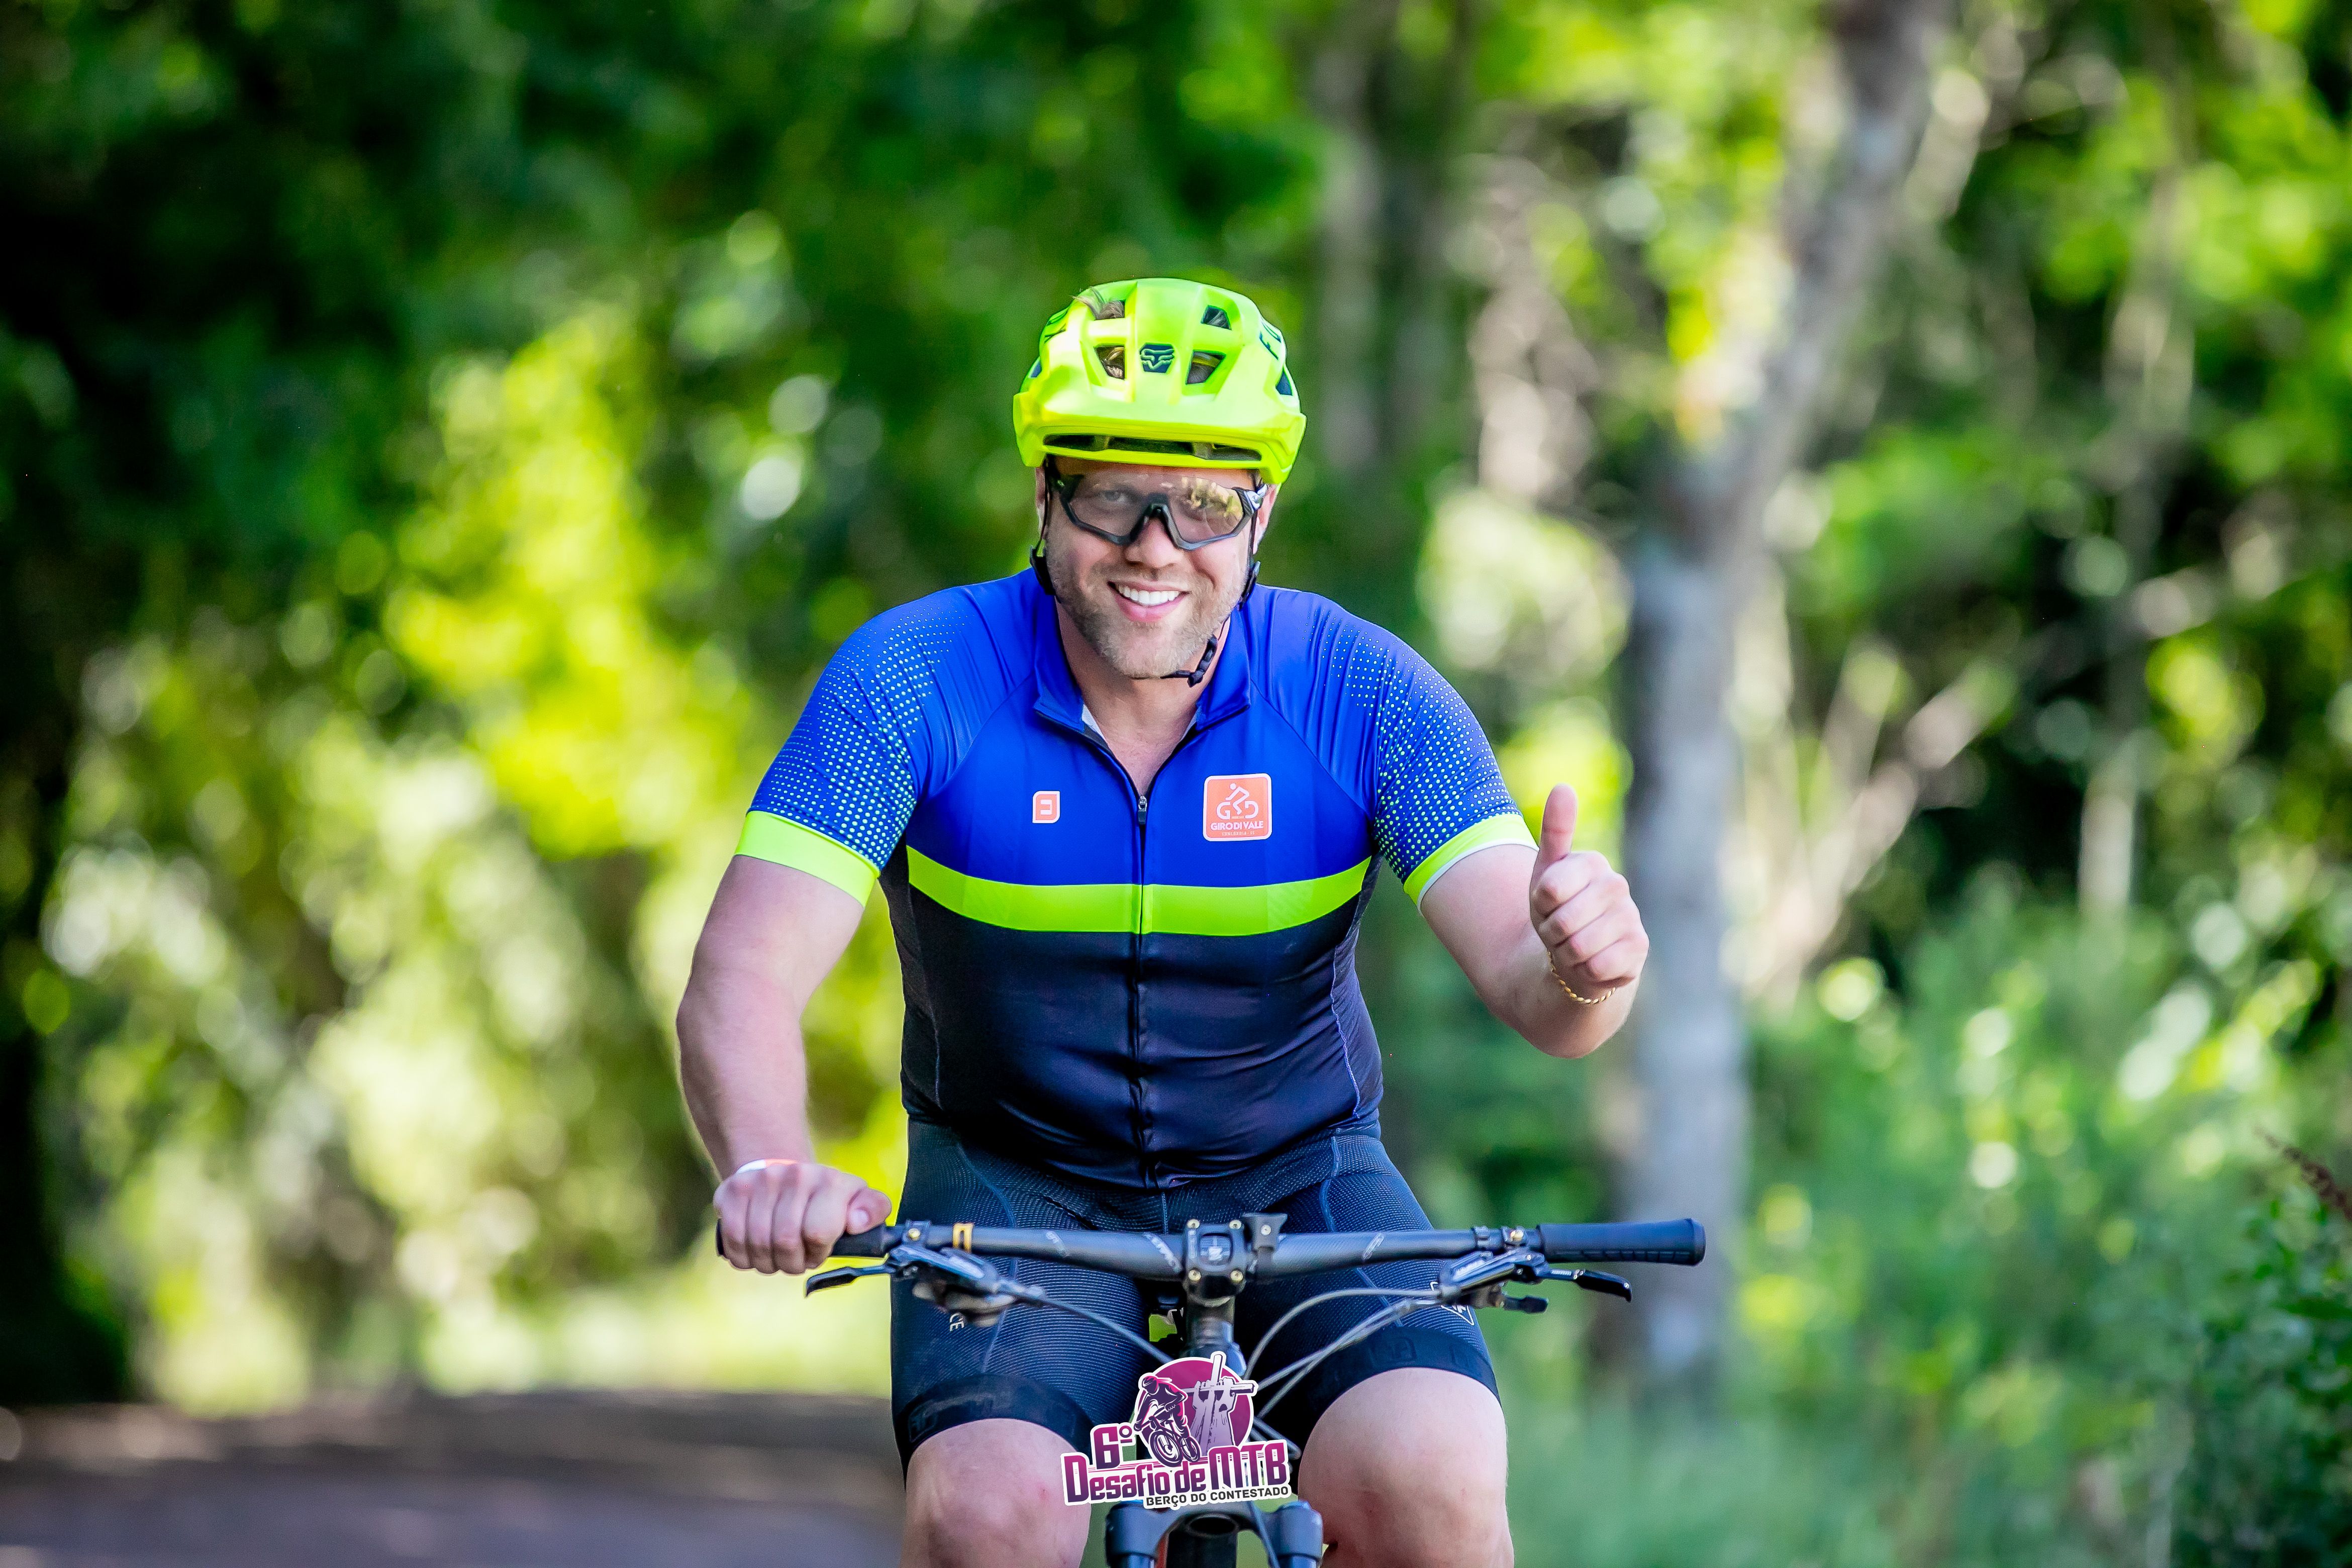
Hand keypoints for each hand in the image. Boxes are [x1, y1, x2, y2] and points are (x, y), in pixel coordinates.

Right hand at [716, 1158, 891, 1273]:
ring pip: (758, 1245)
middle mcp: (794, 1176)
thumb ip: (872, 1210)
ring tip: (778, 1255)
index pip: (818, 1233)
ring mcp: (759, 1181)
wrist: (785, 1173)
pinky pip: (733, 1241)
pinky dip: (744, 1258)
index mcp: (830, 1181)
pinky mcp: (731, 1192)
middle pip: (785, 1243)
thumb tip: (857, 1222)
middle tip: (797, 1258)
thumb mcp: (857, 1200)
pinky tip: (756, 1252)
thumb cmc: (826, 1198)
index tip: (819, 1251)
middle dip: (792, 1262)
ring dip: (768, 1263)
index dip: (818, 1254)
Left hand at [1527, 784, 1647, 998]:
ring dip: (1566, 954)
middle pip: (1563, 921)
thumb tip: (1563, 787)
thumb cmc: (1556, 910)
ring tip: (1573, 946)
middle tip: (1559, 930)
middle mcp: (1618, 886)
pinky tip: (1592, 963)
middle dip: (1551, 933)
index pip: (1549, 888)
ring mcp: (1631, 918)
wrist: (1574, 955)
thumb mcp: (1544, 872)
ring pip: (1579, 946)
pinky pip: (1598, 967)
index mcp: (1593, 862)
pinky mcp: (1639, 950)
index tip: (1546, 904)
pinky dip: (1586, 971)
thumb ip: (1554, 831)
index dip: (1539, 905)